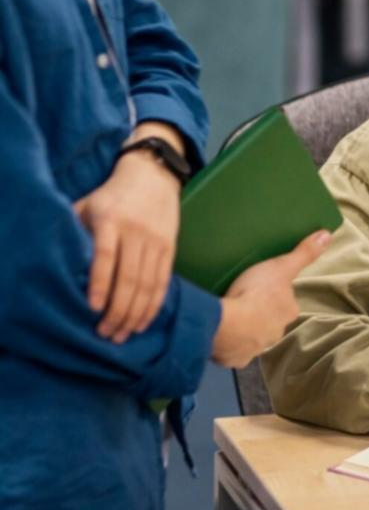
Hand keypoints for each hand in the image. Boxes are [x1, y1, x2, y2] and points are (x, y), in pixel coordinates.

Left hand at [74, 148, 182, 342]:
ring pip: (148, 284)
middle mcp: (137, 232)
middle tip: (105, 334)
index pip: (106, 256)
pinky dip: (154, 304)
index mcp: (111, 220)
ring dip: (135, 313)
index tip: (93, 309)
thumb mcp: (87, 205)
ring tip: (122, 334)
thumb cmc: (111, 195)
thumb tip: (56, 264)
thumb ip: (74, 231)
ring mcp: (156, 240)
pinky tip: (143, 322)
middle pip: (130, 277)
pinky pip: (163, 281)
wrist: (152, 176)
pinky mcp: (170, 247)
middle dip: (118, 310)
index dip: (100, 283)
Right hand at [211, 230, 331, 368]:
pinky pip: (233, 352)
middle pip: (268, 321)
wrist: (226, 325)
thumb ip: (304, 253)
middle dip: (259, 314)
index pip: (284, 303)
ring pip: (251, 338)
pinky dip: (229, 346)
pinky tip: (220, 334)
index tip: (259, 288)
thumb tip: (328, 235)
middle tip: (241, 300)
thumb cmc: (256, 293)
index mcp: (288, 313)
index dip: (273, 295)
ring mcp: (255, 350)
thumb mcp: (281, 266)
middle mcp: (275, 335)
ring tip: (229, 316)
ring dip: (244, 330)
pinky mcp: (235, 360)